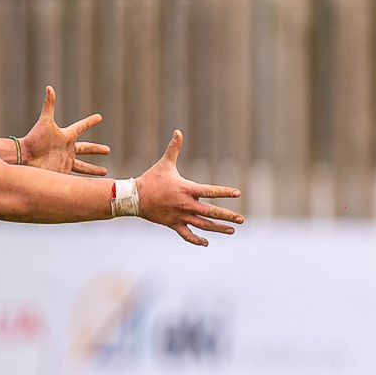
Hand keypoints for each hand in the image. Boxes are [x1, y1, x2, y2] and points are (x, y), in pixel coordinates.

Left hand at [18, 86, 110, 175]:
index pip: (81, 127)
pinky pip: (76, 178)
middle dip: (97, 149)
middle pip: (87, 148)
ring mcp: (66, 161)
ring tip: (105, 172)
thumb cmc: (34, 139)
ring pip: (84, 166)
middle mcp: (68, 149)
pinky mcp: (62, 172)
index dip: (90, 122)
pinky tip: (90, 187)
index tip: (99, 117)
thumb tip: (49, 87)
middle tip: (108, 150)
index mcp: (66, 136)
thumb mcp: (45, 122)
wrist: (25, 158)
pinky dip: (84, 181)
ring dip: (94, 169)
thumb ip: (48, 105)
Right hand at [135, 130, 244, 246]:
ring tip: (231, 230)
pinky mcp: (173, 224)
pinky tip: (205, 243)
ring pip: (203, 225)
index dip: (224, 192)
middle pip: (211, 212)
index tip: (237, 193)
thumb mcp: (164, 163)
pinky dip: (196, 240)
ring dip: (218, 228)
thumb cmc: (151, 179)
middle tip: (241, 219)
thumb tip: (178, 131)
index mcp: (187, 189)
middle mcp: (186, 204)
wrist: (134, 198)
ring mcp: (180, 216)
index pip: (210, 191)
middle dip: (227, 216)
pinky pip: (187, 235)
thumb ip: (174, 148)